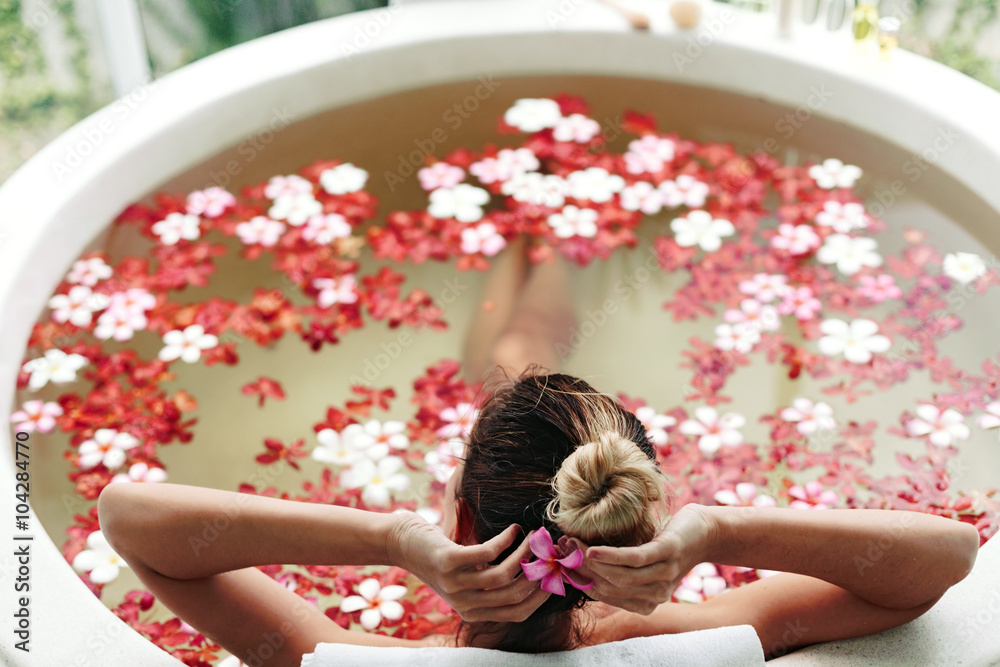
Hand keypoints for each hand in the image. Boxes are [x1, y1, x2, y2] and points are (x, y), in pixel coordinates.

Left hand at [387, 512, 550, 621]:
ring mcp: (455, 584)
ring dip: (524, 554)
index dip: (541, 595)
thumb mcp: (469, 577)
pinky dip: (506, 540)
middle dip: (538, 572)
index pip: (518, 612)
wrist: (403, 544)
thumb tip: (539, 573)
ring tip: (532, 536)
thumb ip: (494, 582)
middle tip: (548, 550)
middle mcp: (465, 604)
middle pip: (515, 595)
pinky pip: (488, 553)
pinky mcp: (449, 562)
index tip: (556, 575)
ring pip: (504, 576)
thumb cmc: (442, 557)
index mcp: (473, 612)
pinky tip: (512, 530)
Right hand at [570, 503, 716, 614]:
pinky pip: (634, 560)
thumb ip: (617, 571)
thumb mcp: (640, 564)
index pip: (606, 595)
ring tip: (573, 545)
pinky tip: (593, 550)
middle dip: (582, 570)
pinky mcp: (666, 553)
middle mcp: (656, 594)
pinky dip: (610, 557)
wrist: (705, 531)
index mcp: (647, 602)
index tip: (562, 562)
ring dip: (592, 562)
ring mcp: (663, 575)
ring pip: (620, 577)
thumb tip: (577, 564)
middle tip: (563, 549)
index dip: (582, 580)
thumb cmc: (665, 545)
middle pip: (610, 587)